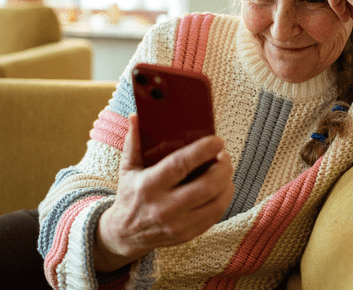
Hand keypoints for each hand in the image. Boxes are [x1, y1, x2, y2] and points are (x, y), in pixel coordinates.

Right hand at [94, 115, 233, 271]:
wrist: (124, 235)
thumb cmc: (130, 195)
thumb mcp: (127, 168)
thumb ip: (134, 142)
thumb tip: (136, 116)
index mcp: (149, 186)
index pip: (181, 164)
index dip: (203, 151)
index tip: (217, 141)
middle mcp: (164, 207)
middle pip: (206, 186)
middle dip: (223, 168)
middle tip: (225, 156)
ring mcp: (177, 224)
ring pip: (216, 203)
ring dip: (227, 183)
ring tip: (225, 170)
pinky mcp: (187, 235)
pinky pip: (215, 216)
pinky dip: (224, 199)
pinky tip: (222, 187)